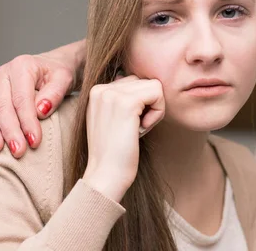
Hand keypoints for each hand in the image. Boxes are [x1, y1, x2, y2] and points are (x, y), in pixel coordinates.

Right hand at [0, 41, 84, 157]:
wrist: (55, 66)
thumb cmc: (60, 73)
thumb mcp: (65, 79)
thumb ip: (54, 93)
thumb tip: (40, 111)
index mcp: (22, 66)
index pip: (21, 99)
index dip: (27, 122)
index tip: (34, 141)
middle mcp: (4, 74)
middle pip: (2, 106)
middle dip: (9, 131)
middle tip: (18, 150)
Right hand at [82, 75, 164, 202]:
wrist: (106, 175)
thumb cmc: (115, 152)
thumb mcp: (114, 118)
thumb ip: (123, 98)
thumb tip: (141, 80)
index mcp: (97, 90)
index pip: (134, 81)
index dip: (141, 104)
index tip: (129, 125)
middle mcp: (101, 88)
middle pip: (145, 81)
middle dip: (149, 104)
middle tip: (135, 128)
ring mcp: (112, 94)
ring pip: (154, 86)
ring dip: (154, 109)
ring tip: (137, 129)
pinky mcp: (126, 102)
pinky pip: (158, 94)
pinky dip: (157, 114)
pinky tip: (142, 130)